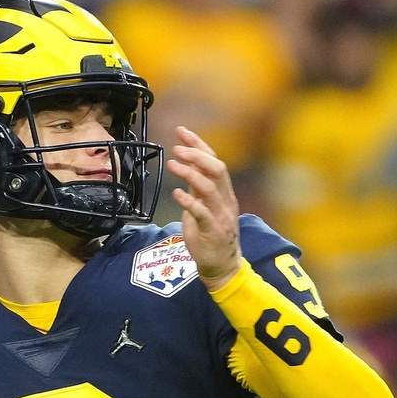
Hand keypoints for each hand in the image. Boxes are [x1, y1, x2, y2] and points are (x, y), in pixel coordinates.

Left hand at [166, 127, 241, 290]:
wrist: (221, 266)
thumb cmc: (209, 235)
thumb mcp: (203, 205)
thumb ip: (198, 186)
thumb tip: (187, 164)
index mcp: (223, 192)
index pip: (213, 161)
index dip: (199, 145)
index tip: (181, 131)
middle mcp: (225, 200)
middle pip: (216, 169)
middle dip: (196, 155)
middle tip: (176, 148)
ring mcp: (220, 215)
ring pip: (209, 187)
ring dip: (190, 173)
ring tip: (171, 164)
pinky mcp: (213, 231)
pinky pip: (202, 212)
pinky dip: (189, 200)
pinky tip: (176, 193)